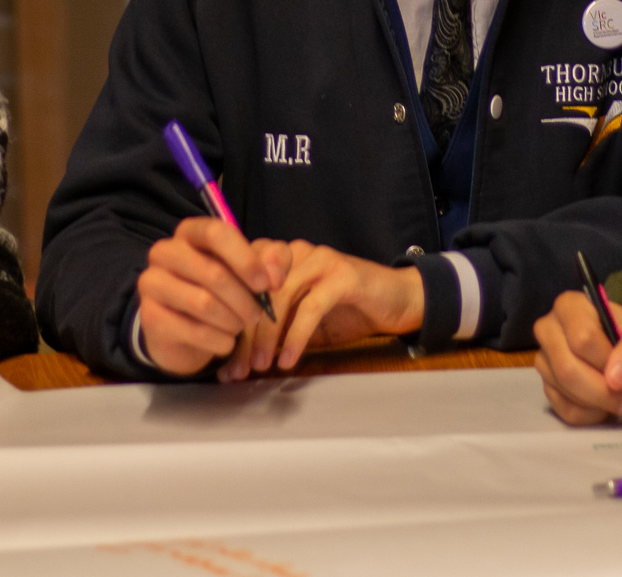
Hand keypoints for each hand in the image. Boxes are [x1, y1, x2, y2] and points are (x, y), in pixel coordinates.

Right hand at [135, 217, 291, 377]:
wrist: (185, 332)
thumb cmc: (222, 291)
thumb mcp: (252, 269)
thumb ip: (272, 261)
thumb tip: (274, 276)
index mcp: (190, 231)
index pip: (217, 233)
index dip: (247, 260)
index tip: (268, 284)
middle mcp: (165, 251)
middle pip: (214, 273)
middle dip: (245, 300)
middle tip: (257, 315)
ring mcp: (152, 282)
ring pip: (204, 303)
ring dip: (233, 321)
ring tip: (240, 326)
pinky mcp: (150, 316)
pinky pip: (193, 331)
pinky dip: (219, 341)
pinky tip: (226, 342)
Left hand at [223, 242, 423, 380]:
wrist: (397, 301)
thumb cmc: (344, 312)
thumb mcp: (298, 323)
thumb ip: (268, 336)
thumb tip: (230, 368)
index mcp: (278, 258)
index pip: (240, 282)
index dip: (228, 320)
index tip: (223, 359)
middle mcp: (294, 252)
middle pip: (256, 290)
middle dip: (245, 335)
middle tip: (239, 369)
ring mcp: (319, 260)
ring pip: (280, 297)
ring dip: (268, 336)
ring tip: (261, 367)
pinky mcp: (342, 275)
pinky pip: (311, 307)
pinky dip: (296, 336)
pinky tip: (288, 360)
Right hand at [533, 290, 621, 425]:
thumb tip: (616, 379)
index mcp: (570, 306)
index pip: (582, 339)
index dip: (608, 364)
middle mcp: (548, 329)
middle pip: (567, 369)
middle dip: (602, 392)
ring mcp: (544, 359)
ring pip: (565, 391)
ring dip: (599, 404)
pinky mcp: (546, 385)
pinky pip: (565, 409)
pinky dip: (591, 415)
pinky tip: (606, 406)